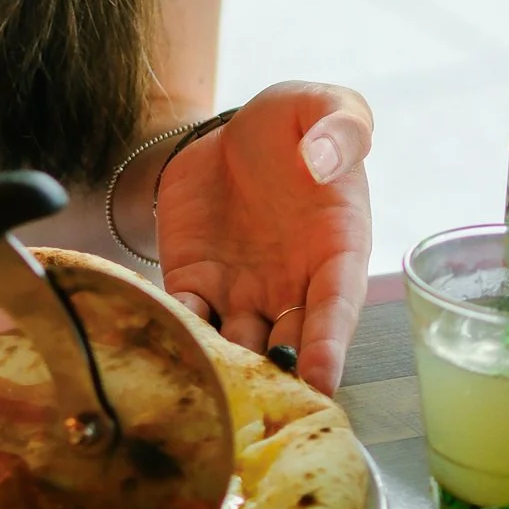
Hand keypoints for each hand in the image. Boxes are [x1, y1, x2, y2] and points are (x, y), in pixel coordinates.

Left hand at [155, 81, 372, 392]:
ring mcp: (243, 290)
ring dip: (227, 364)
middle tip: (263, 401)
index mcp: (337, 249)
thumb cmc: (297, 124)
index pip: (337, 307)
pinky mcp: (195, 281)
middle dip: (278, 373)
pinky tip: (167, 340)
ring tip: (212, 383)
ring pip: (237, 341)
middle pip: (289, 342)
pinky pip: (186, 312)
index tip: (322, 379)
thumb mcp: (327, 106)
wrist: (233, 132)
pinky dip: (178, 330)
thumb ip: (340, 126)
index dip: (331, 344)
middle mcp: (293, 284)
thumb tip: (323, 159)